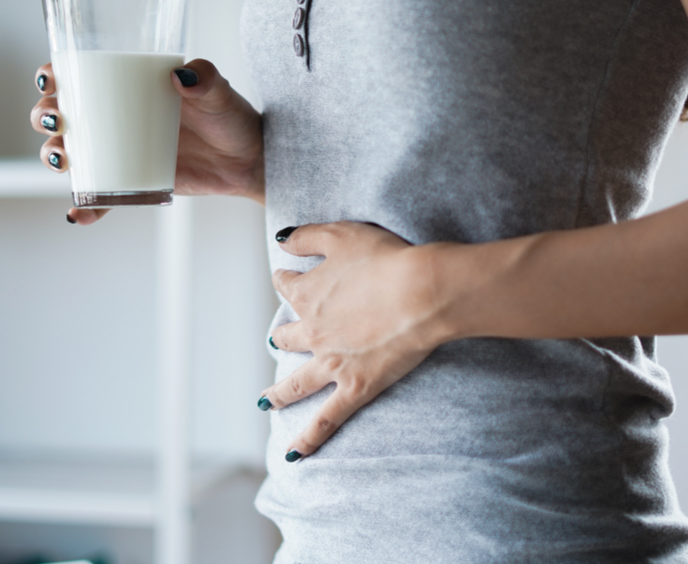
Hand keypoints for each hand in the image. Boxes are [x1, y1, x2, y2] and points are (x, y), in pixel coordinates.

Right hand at [30, 59, 264, 224]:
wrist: (248, 160)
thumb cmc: (231, 118)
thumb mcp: (220, 95)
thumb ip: (206, 79)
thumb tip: (181, 76)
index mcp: (128, 87)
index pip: (78, 74)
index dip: (52, 75)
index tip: (50, 80)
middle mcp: (115, 117)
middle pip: (61, 114)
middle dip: (44, 117)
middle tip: (57, 122)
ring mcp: (120, 151)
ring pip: (71, 153)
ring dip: (54, 157)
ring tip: (64, 163)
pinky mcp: (131, 182)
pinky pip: (100, 197)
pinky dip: (85, 208)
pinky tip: (76, 215)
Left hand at [262, 222, 454, 459]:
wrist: (420, 292)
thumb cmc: (386, 258)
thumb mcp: (341, 234)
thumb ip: (306, 237)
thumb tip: (281, 242)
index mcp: (306, 293)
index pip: (286, 285)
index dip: (288, 279)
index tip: (290, 277)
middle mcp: (312, 331)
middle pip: (287, 335)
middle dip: (283, 335)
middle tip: (283, 338)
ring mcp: (330, 363)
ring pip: (295, 384)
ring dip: (279, 392)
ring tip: (267, 400)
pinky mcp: (355, 387)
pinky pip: (326, 420)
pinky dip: (309, 438)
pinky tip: (294, 453)